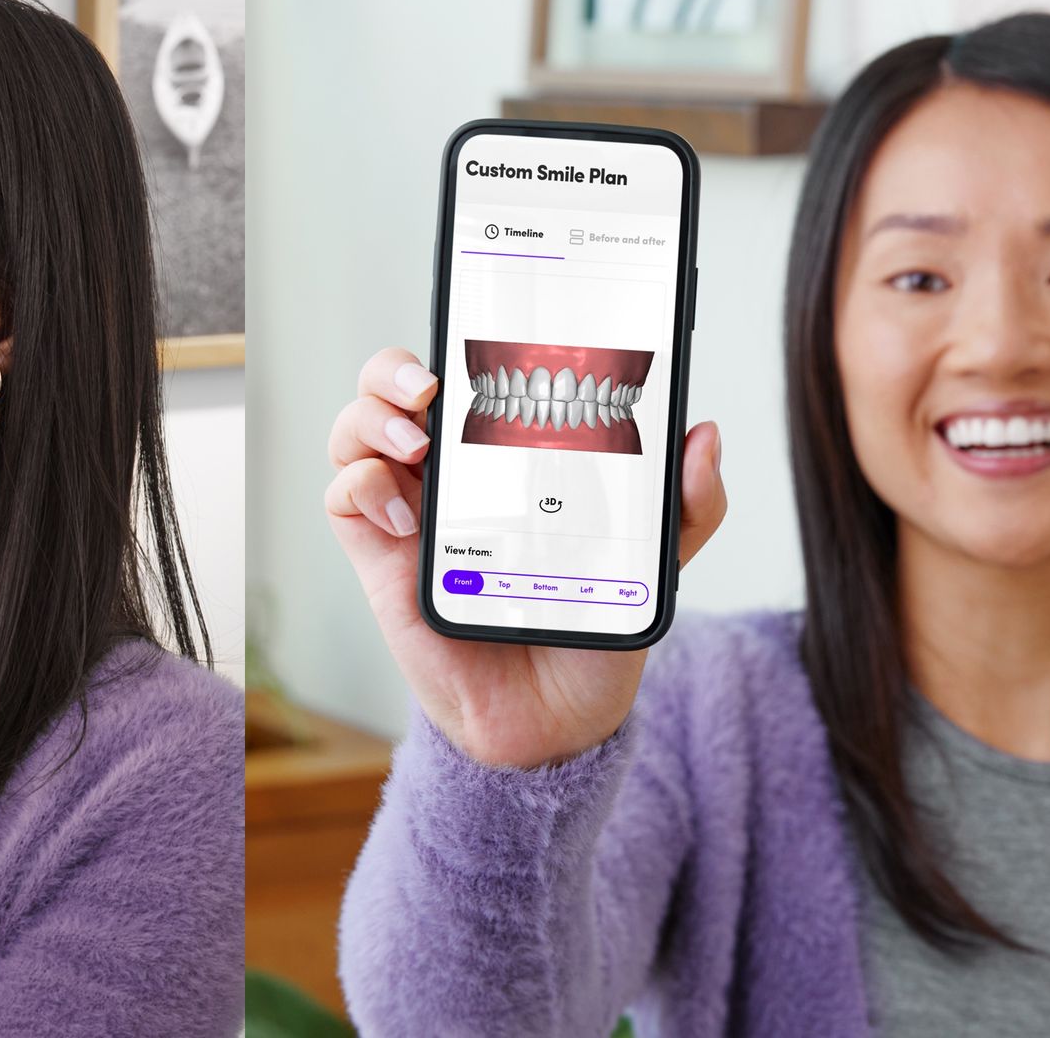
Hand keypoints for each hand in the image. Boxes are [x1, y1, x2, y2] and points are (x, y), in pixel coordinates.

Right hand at [324, 348, 727, 767]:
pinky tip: (409, 518)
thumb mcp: (653, 563)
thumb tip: (704, 434)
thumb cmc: (587, 626)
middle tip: (431, 383)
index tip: (485, 329)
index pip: (473, 375)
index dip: (463, 338)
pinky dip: (364, 487)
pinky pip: (345, 497)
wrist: (555, 719)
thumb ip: (686, 506)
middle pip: (393, 387)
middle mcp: (449, 472)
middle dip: (396, 367)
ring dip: (371, 416)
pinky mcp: (380, 556)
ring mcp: (408, 510)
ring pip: (357, 428)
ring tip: (415, 439)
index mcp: (507, 456)